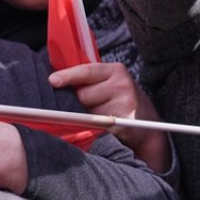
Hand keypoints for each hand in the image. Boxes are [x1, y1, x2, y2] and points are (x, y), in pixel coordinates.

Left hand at [49, 63, 171, 173]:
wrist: (146, 122)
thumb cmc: (119, 100)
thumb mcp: (107, 83)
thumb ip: (86, 81)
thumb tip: (55, 83)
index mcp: (115, 70)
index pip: (86, 71)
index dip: (67, 76)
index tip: (52, 81)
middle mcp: (122, 85)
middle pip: (83, 95)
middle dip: (78, 103)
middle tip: (88, 107)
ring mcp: (126, 104)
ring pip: (88, 112)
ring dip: (87, 118)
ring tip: (99, 117)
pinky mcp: (125, 123)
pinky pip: (98, 127)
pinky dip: (94, 129)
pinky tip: (102, 127)